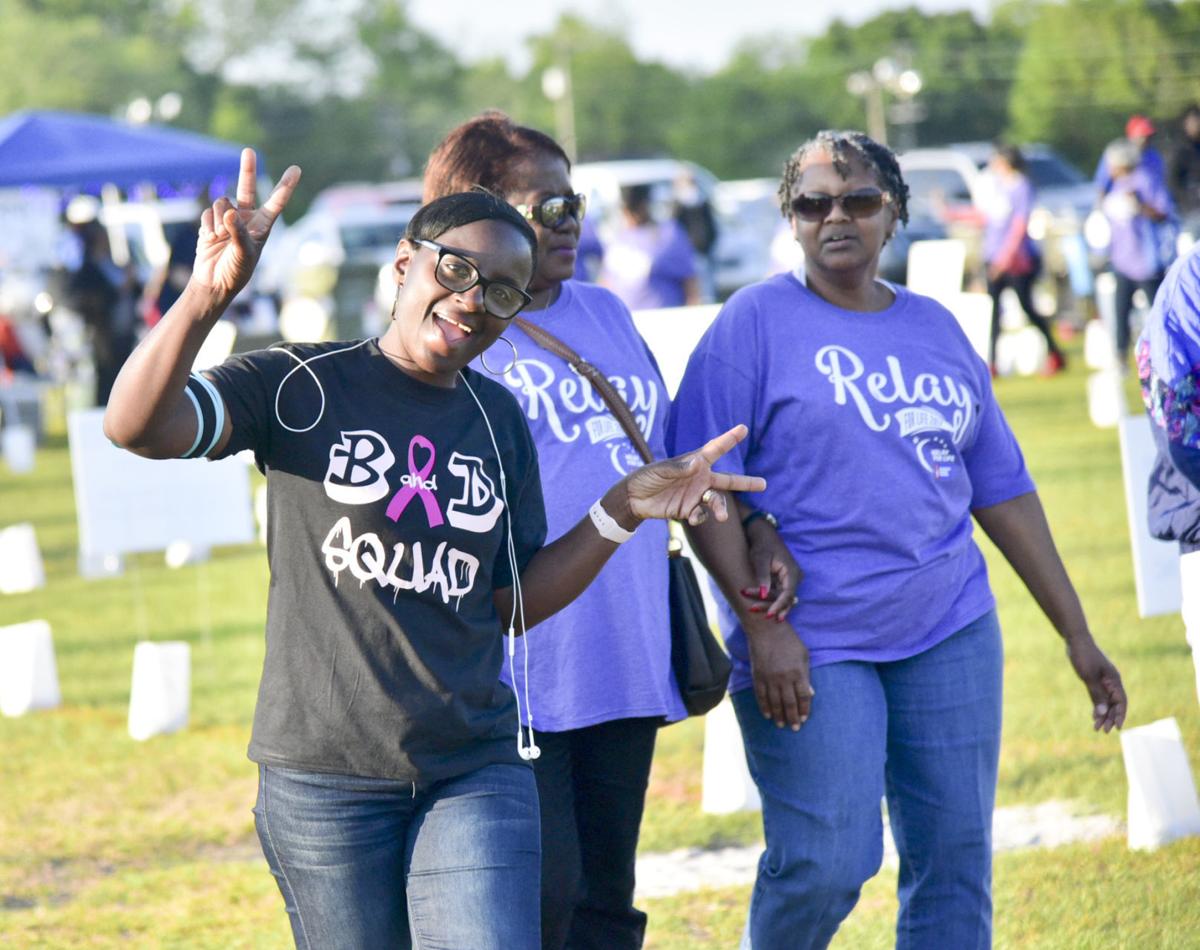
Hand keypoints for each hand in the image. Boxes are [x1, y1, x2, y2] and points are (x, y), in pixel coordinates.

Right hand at [192, 148, 300, 302]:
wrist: (215, 283)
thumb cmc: (236, 272)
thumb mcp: (243, 253)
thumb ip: (238, 232)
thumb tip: (229, 212)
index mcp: (262, 226)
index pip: (276, 203)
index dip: (285, 186)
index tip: (296, 169)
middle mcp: (246, 219)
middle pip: (246, 188)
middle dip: (247, 170)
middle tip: (249, 151)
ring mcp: (228, 219)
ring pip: (221, 202)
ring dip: (219, 218)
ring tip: (220, 237)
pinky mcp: (211, 222)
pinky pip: (207, 214)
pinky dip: (208, 226)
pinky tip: (209, 240)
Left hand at [623, 425, 765, 524]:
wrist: (634, 499)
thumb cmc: (646, 477)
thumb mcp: (661, 471)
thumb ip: (679, 468)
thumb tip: (698, 464)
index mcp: (695, 462)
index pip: (715, 449)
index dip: (729, 439)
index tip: (743, 428)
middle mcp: (699, 478)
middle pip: (728, 480)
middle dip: (746, 483)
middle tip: (763, 484)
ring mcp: (695, 495)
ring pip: (717, 501)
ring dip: (720, 508)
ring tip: (722, 517)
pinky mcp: (688, 510)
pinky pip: (702, 515)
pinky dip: (700, 517)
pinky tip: (692, 518)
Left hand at [740, 520, 800, 621]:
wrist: (762, 534)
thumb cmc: (761, 544)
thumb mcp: (760, 559)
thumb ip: (763, 577)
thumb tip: (763, 594)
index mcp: (792, 572)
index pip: (788, 594)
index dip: (779, 606)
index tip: (768, 614)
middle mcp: (793, 578)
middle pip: (785, 599)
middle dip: (769, 605)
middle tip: (752, 608)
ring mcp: (789, 580)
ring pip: (781, 599)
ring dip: (767, 604)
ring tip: (751, 608)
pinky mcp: (782, 581)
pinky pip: (777, 594)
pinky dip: (767, 599)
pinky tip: (756, 605)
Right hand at [746, 620, 812, 729]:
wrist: (766, 630)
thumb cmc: (789, 641)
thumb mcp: (803, 655)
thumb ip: (806, 675)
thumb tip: (810, 694)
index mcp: (798, 672)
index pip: (803, 697)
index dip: (804, 709)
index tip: (804, 719)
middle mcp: (784, 678)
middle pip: (789, 703)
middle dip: (792, 718)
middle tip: (795, 728)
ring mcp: (770, 678)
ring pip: (775, 702)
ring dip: (779, 715)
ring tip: (781, 725)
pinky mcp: (758, 676)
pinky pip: (761, 696)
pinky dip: (764, 707)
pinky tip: (767, 715)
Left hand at [1066, 636, 1126, 732]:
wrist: (1076, 641)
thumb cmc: (1084, 656)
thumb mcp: (1089, 677)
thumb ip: (1096, 694)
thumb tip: (1103, 712)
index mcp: (1114, 680)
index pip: (1121, 701)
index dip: (1120, 715)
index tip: (1117, 727)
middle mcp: (1111, 682)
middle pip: (1114, 704)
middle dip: (1110, 718)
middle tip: (1103, 731)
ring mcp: (1103, 682)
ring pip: (1106, 702)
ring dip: (1103, 714)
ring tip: (1096, 727)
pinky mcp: (1094, 681)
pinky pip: (1098, 697)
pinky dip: (1097, 706)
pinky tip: (1094, 716)